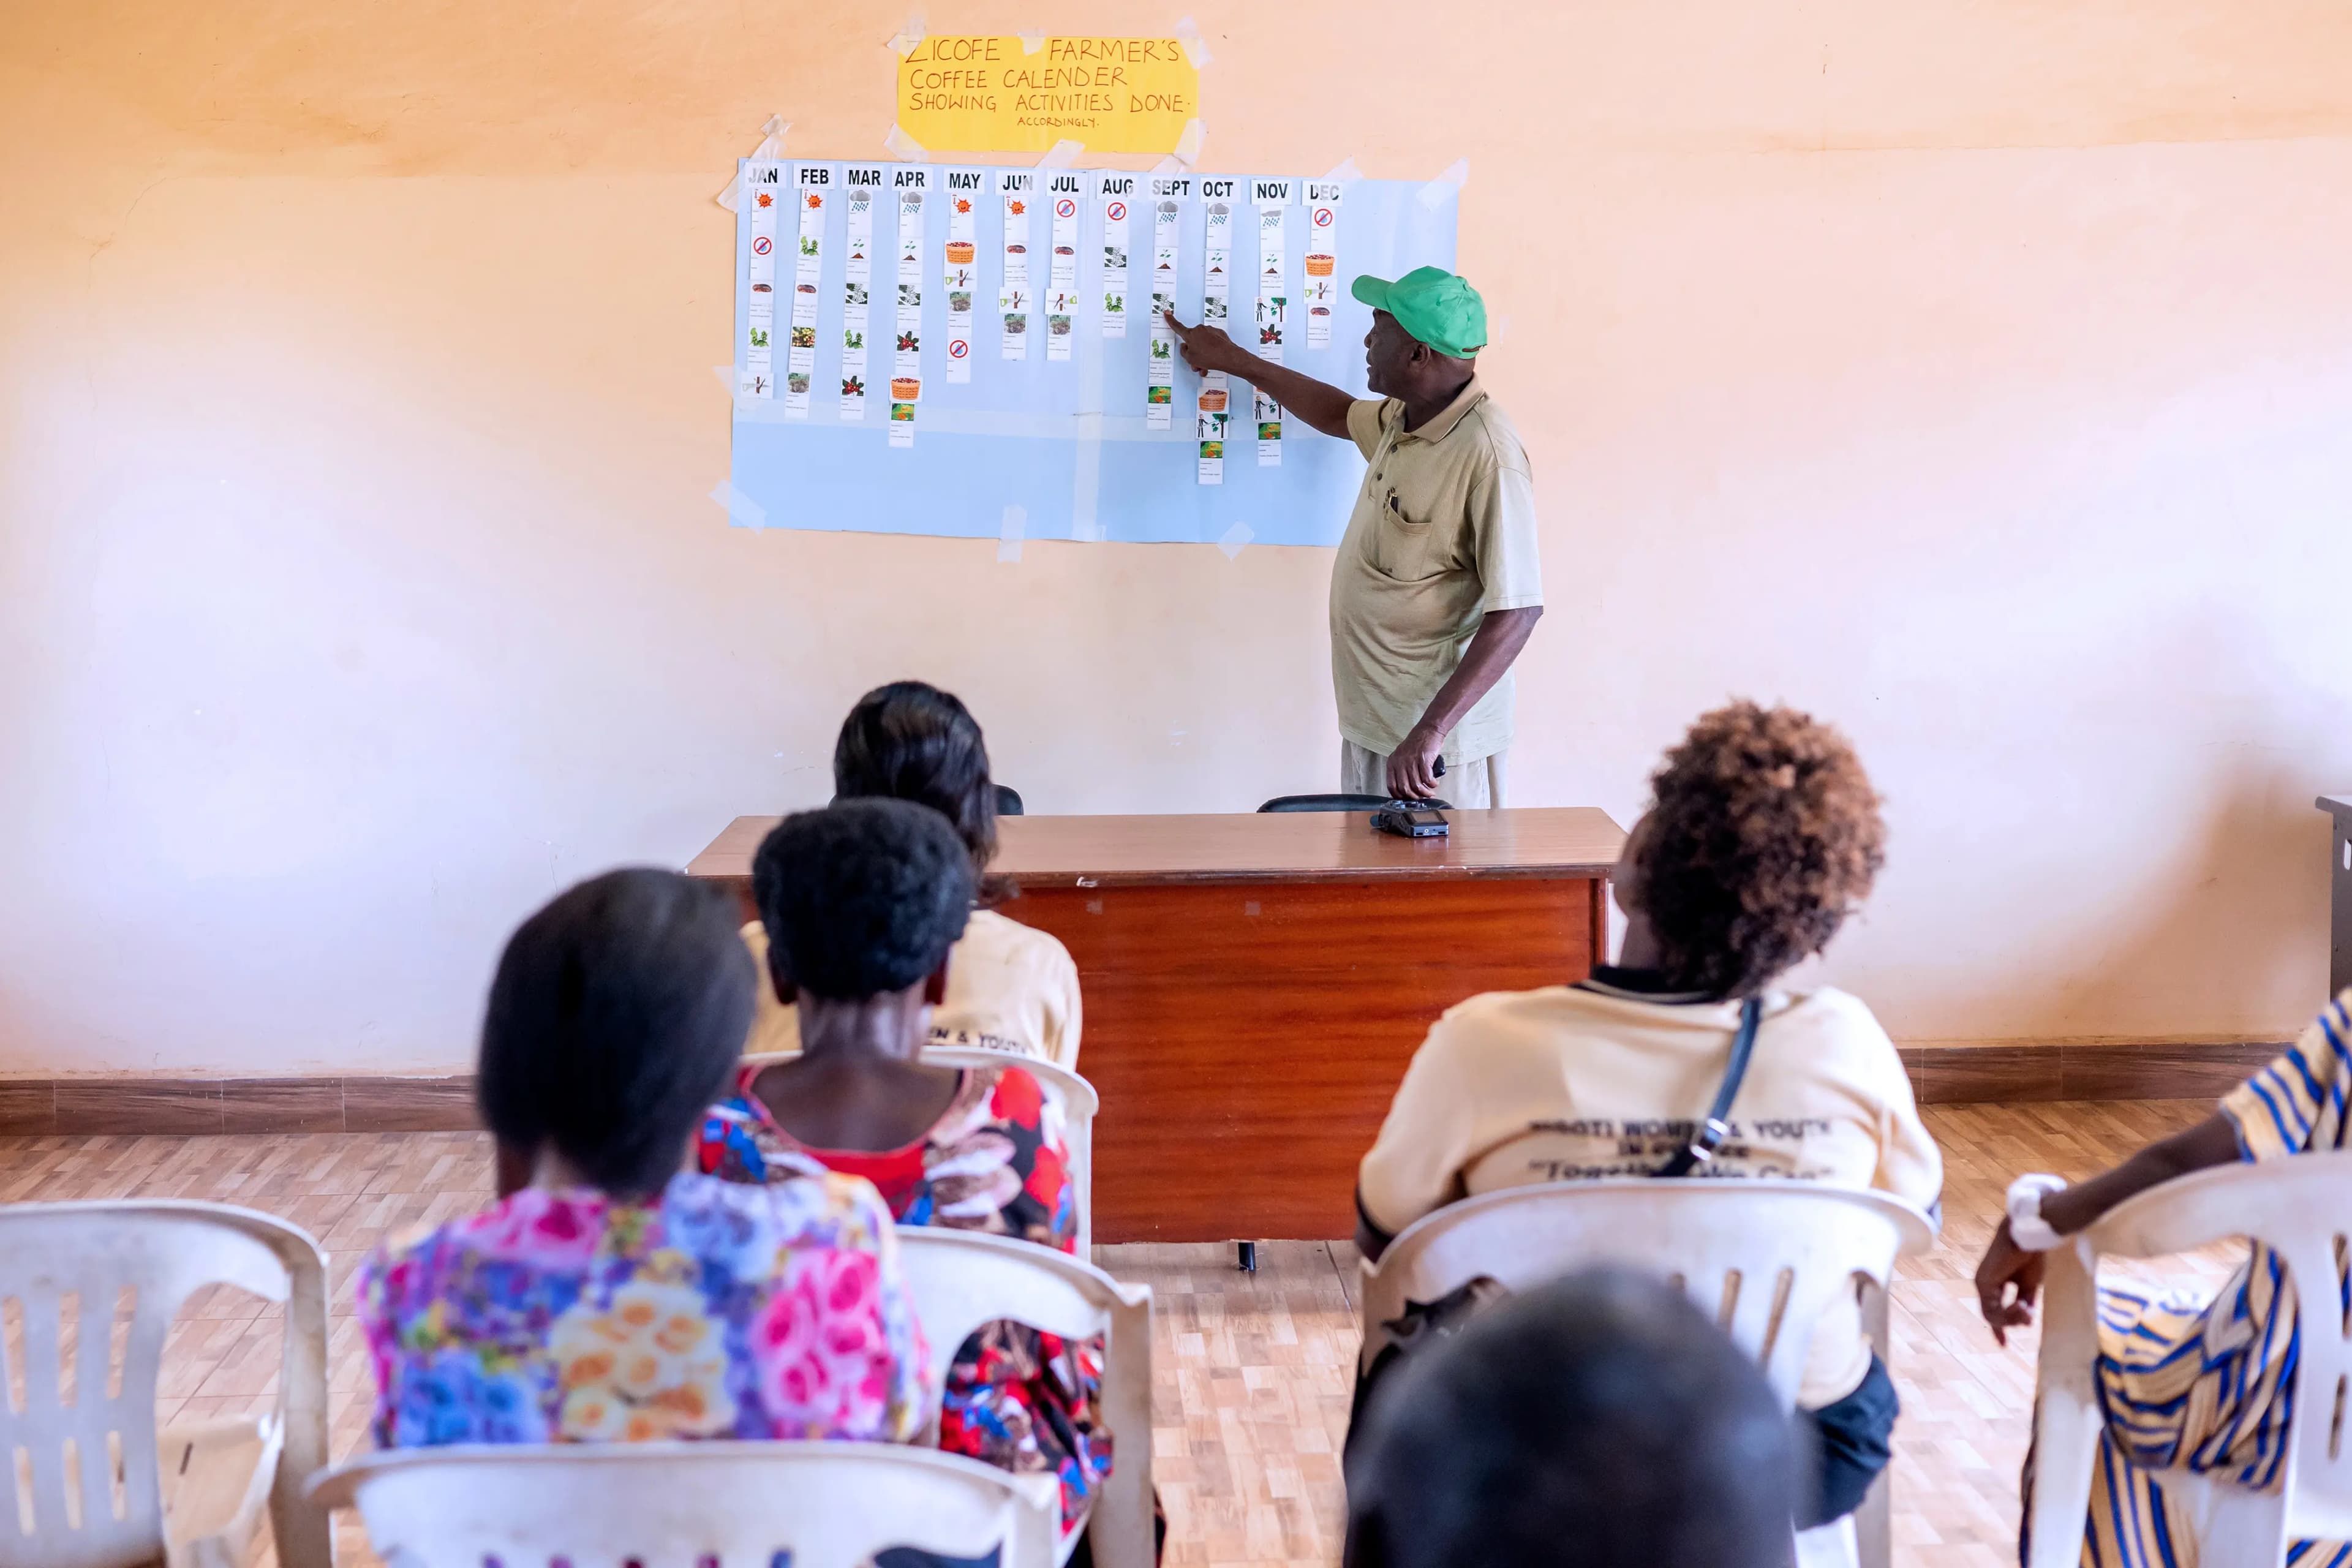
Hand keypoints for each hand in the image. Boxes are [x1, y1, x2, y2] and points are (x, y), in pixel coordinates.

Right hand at [1164, 309, 1242, 374]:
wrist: (1227, 357)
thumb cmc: (1209, 357)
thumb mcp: (1190, 359)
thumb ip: (1184, 352)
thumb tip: (1185, 347)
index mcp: (1190, 334)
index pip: (1177, 327)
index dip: (1170, 320)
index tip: (1167, 313)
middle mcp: (1200, 330)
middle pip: (1193, 342)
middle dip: (1194, 352)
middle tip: (1197, 363)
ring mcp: (1210, 330)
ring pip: (1203, 344)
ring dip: (1203, 354)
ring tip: (1207, 365)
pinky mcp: (1219, 334)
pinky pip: (1212, 342)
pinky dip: (1212, 351)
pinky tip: (1215, 358)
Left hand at [1386, 726, 1444, 799]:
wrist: (1428, 730)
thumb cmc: (1417, 744)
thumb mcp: (1402, 756)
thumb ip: (1401, 770)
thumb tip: (1405, 789)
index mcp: (1392, 762)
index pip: (1391, 786)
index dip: (1400, 796)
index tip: (1407, 799)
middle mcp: (1400, 762)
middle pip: (1404, 788)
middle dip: (1414, 797)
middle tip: (1421, 797)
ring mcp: (1411, 761)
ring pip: (1416, 785)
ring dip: (1425, 793)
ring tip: (1430, 793)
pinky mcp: (1423, 760)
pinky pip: (1427, 779)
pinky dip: (1432, 784)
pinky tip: (1434, 783)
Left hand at [1973, 1217, 2046, 1344]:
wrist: (2029, 1237)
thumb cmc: (2031, 1256)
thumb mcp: (2029, 1285)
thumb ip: (2024, 1302)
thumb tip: (2025, 1321)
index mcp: (1995, 1283)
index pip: (1993, 1310)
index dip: (1999, 1328)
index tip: (2003, 1345)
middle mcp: (1985, 1284)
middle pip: (1994, 1315)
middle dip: (2012, 1322)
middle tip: (2028, 1319)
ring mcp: (1982, 1283)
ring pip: (1991, 1316)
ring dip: (2011, 1319)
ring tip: (2026, 1312)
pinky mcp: (1983, 1282)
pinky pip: (1991, 1309)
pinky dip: (2007, 1314)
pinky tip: (2020, 1307)